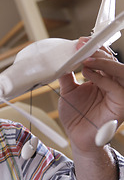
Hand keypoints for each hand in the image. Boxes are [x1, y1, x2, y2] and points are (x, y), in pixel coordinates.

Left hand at [58, 38, 123, 152]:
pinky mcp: (122, 102)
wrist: (77, 138)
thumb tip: (61, 60)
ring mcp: (120, 93)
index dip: (92, 48)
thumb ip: (67, 76)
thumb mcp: (68, 92)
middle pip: (112, 61)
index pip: (103, 59)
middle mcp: (114, 84)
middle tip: (82, 44)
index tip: (79, 41)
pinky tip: (87, 73)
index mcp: (103, 79)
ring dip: (102, 61)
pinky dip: (102, 77)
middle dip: (97, 50)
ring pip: (118, 70)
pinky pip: (116, 87)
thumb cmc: (76, 117)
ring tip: (85, 58)